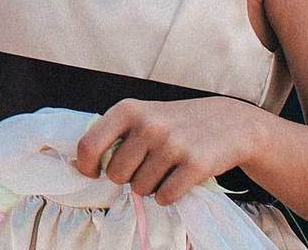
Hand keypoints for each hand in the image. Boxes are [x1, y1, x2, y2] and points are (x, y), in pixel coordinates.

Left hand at [74, 95, 267, 207]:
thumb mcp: (142, 116)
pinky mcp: (195, 164)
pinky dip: (168, 196)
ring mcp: (172, 144)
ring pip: (140, 189)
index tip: (93, 173)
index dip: (86, 166)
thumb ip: (113, 135)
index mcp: (128, 110)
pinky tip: (178, 179)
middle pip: (116, 175)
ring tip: (165, 169)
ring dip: (150, 187)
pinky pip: (165, 197)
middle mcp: (149, 125)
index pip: (89, 144)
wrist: (228, 122)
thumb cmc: (175, 123)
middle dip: (128, 178)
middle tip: (146, 166)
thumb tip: (79, 165)